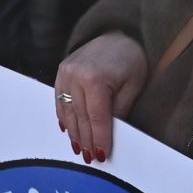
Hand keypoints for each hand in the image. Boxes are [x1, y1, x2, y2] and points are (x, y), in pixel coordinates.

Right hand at [51, 32, 146, 163]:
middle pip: (80, 117)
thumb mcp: (133, 86)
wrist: (118, 34)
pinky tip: (68, 130)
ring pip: (67, 111)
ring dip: (73, 132)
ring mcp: (65, 72)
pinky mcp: (60, 71)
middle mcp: (75, 75)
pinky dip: (64, 116)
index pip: (97, 118)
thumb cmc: (131, 59)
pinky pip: (59, 99)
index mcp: (95, 78)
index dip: (99, 139)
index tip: (101, 155)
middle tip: (90, 158)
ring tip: (79, 149)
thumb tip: (109, 136)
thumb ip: (120, 111)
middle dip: (86, 140)